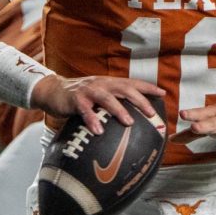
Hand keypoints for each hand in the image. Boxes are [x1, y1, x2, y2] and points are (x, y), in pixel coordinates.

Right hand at [31, 75, 163, 134]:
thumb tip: (133, 119)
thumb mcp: (99, 96)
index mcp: (110, 83)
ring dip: (119, 110)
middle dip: (140, 100)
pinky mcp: (75, 99)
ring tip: (129, 122)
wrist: (52, 91)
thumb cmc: (80, 97)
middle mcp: (102, 84)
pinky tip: (98, 131)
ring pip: (107, 98)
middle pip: (124, 89)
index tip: (163, 94)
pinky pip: (85, 110)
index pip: (132, 83)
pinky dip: (92, 120)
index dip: (147, 88)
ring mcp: (88, 90)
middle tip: (151, 113)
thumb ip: (113, 103)